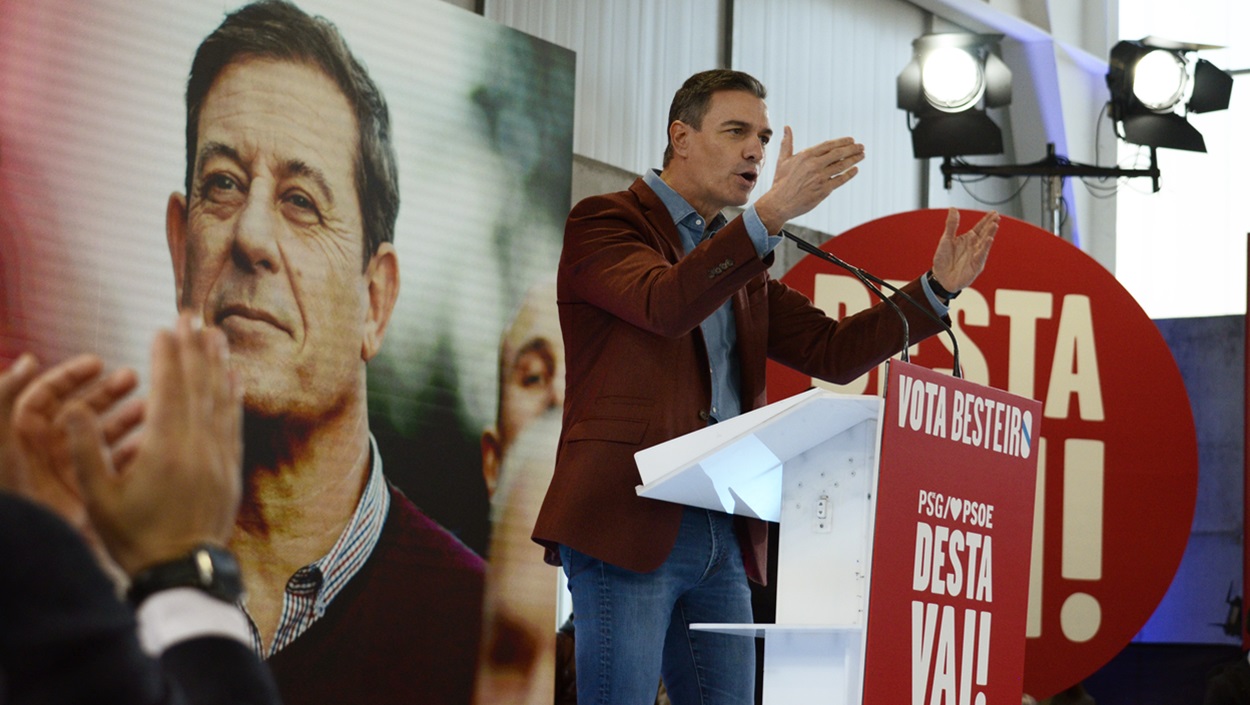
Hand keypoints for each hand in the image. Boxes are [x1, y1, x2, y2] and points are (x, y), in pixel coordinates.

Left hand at [1, 353, 139, 536]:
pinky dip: (132, 453)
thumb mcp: (0, 440)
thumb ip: (5, 396)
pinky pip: (113, 467)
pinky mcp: (87, 494)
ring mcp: (67, 472)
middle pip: (78, 410)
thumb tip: (30, 360)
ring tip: (149, 407)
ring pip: (100, 436)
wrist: (26, 545)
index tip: (99, 363)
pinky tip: (150, 443)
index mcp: (22, 435)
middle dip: (105, 391)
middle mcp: (45, 451)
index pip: (47, 394)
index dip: (72, 375)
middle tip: (134, 377)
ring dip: (124, 418)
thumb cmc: (11, 494)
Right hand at [63, 315, 242, 576]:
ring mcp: (220, 456)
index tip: (165, 326)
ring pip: (221, 399)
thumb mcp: (98, 498)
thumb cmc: (134, 537)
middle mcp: (199, 445)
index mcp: (165, 448)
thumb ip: (86, 451)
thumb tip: (73, 408)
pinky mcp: (231, 469)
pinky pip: (234, 422)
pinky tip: (234, 377)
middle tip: (193, 314)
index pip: (169, 388)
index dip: (167, 355)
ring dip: (218, 363)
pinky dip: (234, 395)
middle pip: (199, 385)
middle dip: (194, 347)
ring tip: (216, 333)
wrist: (182, 572)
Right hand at [754, 127, 864, 232]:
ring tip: (862, 155)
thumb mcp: (782, 160)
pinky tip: (856, 169)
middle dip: (852, 149)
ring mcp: (819, 178)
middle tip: (861, 146)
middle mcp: (814, 165)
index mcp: (805, 156)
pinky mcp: (823, 190)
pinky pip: (840, 180)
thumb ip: (787, 143)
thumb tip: (786, 127)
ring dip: (854, 159)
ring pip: (841, 166)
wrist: (779, 203)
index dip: (842, 142)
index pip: (828, 145)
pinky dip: (849, 174)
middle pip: (838, 154)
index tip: (851, 140)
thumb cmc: (781, 181)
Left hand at [931, 208, 999, 292]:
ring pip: (985, 243)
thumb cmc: (943, 259)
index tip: (994, 212)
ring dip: (990, 234)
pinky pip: (981, 255)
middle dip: (990, 225)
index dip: (986, 220)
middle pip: (984, 233)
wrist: (940, 278)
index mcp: (968, 239)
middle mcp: (974, 246)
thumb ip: (951, 225)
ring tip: (995, 225)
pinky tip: (989, 240)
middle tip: (997, 216)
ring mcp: (976, 256)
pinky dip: (985, 248)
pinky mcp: (976, 266)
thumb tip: (953, 208)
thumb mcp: (946, 240)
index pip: (979, 227)